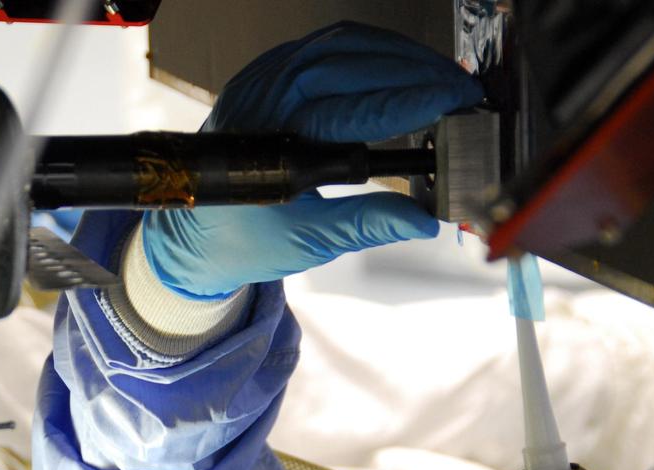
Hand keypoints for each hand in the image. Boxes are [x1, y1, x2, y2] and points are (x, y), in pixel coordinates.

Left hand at [142, 22, 483, 298]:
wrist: (191, 236)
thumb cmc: (241, 240)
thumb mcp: (307, 241)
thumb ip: (366, 224)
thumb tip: (421, 219)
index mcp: (274, 145)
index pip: (358, 109)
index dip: (414, 102)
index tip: (457, 103)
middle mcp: (265, 100)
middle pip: (355, 62)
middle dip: (416, 71)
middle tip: (462, 90)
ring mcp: (262, 79)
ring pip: (342, 44)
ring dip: (397, 55)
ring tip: (439, 76)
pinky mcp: (265, 73)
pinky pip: (324, 45)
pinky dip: (368, 51)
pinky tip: (398, 66)